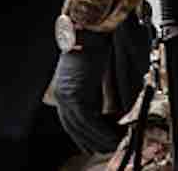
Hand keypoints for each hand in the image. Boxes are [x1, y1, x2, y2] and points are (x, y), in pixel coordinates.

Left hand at [54, 30, 122, 154]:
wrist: (88, 30)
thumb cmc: (92, 46)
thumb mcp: (91, 74)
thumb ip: (96, 93)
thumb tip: (109, 110)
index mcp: (64, 91)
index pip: (71, 123)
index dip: (85, 136)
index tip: (97, 143)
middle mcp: (62, 96)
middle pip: (75, 129)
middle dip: (93, 141)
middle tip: (109, 147)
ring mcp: (67, 97)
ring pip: (82, 129)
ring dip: (100, 139)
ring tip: (115, 143)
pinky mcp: (76, 95)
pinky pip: (90, 122)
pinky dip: (103, 131)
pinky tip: (114, 135)